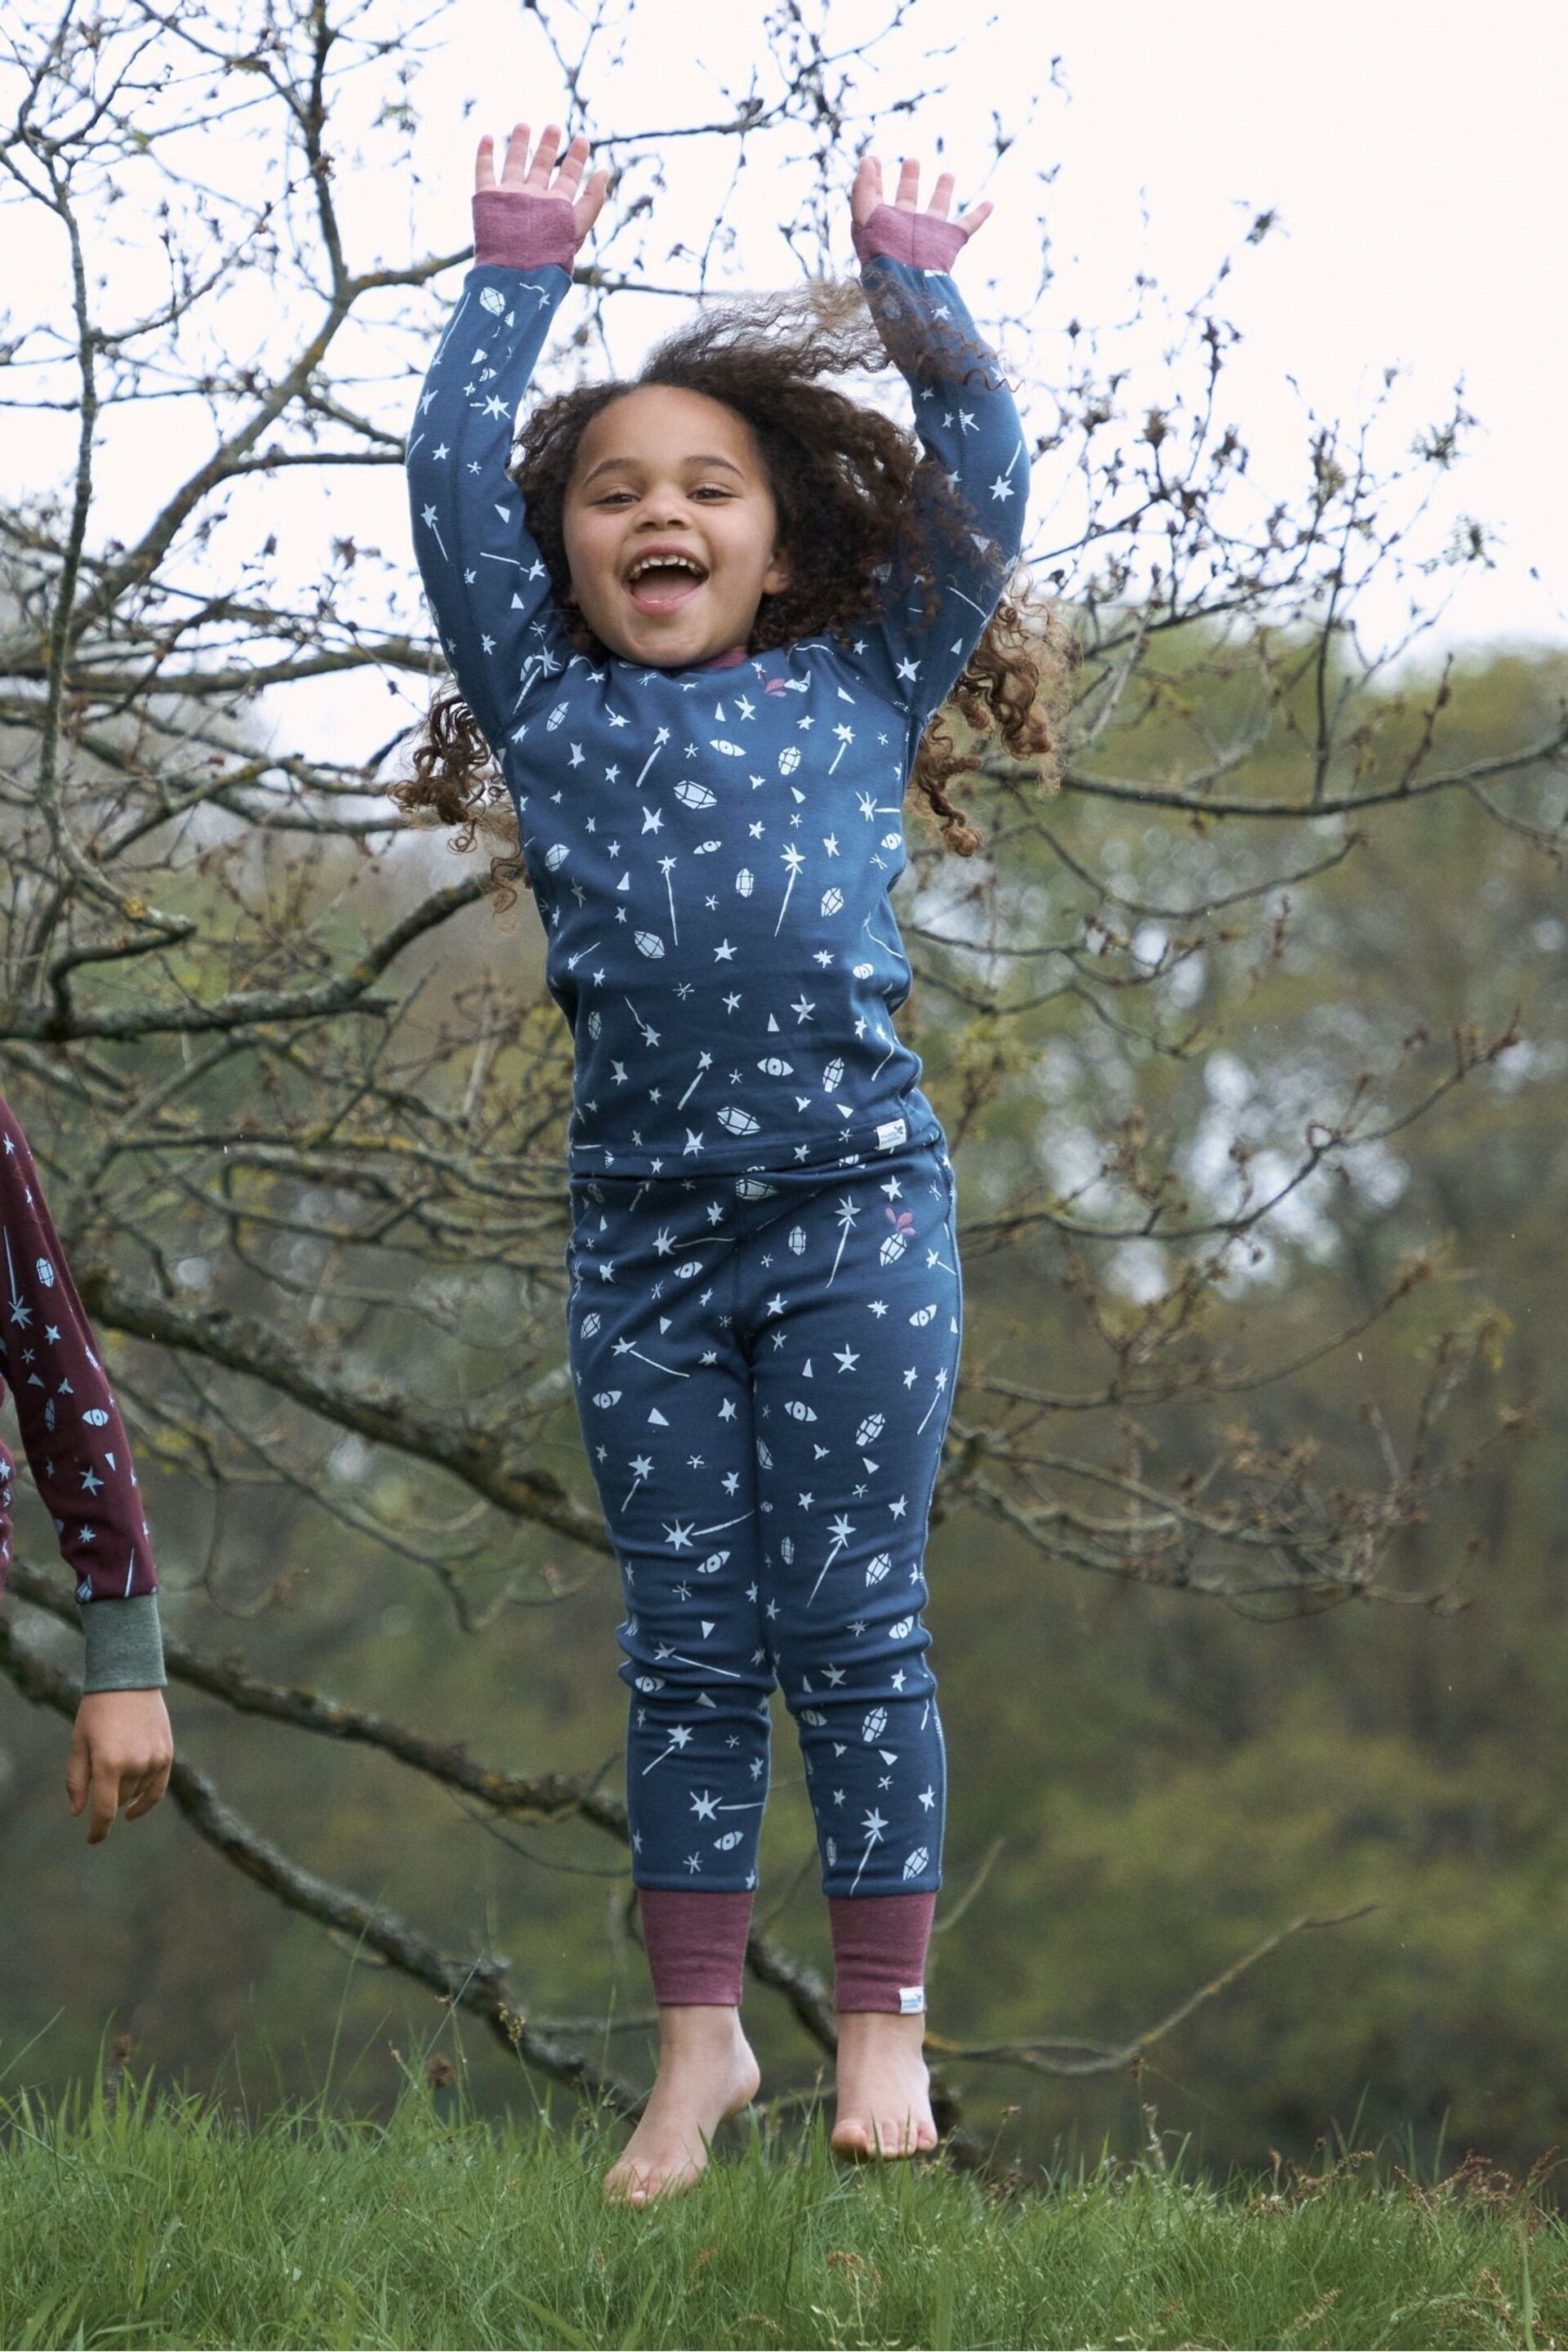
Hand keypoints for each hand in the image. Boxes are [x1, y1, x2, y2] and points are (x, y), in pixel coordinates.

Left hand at [67, 1689, 173, 1844]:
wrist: (129, 1679)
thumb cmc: (97, 1711)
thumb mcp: (79, 1743)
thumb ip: (77, 1780)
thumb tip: (79, 1813)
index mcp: (109, 1763)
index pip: (104, 1811)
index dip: (98, 1830)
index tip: (92, 1840)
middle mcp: (135, 1764)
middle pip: (119, 1799)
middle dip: (106, 1798)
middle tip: (97, 1777)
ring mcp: (154, 1759)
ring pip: (137, 1793)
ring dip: (124, 1792)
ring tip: (114, 1768)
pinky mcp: (167, 1753)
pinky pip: (158, 1787)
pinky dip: (146, 1799)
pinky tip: (135, 1808)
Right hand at [474, 121, 608, 246]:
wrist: (516, 269)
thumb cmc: (549, 251)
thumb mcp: (579, 223)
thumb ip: (593, 199)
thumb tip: (605, 172)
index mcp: (555, 205)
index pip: (568, 176)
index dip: (576, 158)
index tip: (582, 139)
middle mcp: (533, 199)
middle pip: (541, 167)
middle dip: (547, 147)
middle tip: (553, 127)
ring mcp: (510, 198)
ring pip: (514, 165)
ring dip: (518, 145)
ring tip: (523, 125)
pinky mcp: (488, 199)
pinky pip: (484, 172)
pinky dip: (484, 155)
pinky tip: (487, 138)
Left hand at [851, 153, 991, 248]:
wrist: (904, 280)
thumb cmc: (880, 251)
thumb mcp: (864, 214)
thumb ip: (863, 187)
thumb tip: (867, 160)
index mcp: (884, 223)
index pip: (877, 197)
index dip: (874, 178)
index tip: (874, 158)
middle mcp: (905, 228)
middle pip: (908, 199)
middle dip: (910, 179)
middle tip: (912, 160)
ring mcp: (928, 235)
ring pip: (938, 209)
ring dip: (943, 192)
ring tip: (948, 174)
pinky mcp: (948, 242)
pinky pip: (968, 226)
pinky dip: (980, 216)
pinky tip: (990, 204)